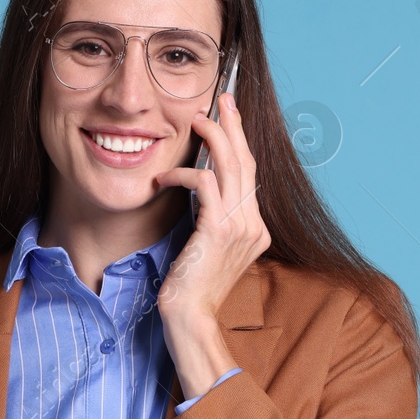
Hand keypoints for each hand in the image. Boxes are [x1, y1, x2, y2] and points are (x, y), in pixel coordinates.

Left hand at [152, 91, 270, 325]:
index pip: (249, 175)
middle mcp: (254, 225)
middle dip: (234, 126)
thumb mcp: (206, 248)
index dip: (239, 142)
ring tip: (196, 121)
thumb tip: (202, 190)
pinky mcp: (218, 231)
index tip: (228, 116)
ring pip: (231, 166)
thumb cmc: (190, 287)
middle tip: (221, 99)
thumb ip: (212, 220)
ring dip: (212, 138)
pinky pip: (205, 186)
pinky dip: (183, 175)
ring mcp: (240, 228)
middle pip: (247, 162)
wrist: (190, 319)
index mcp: (255, 228)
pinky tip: (164, 177)